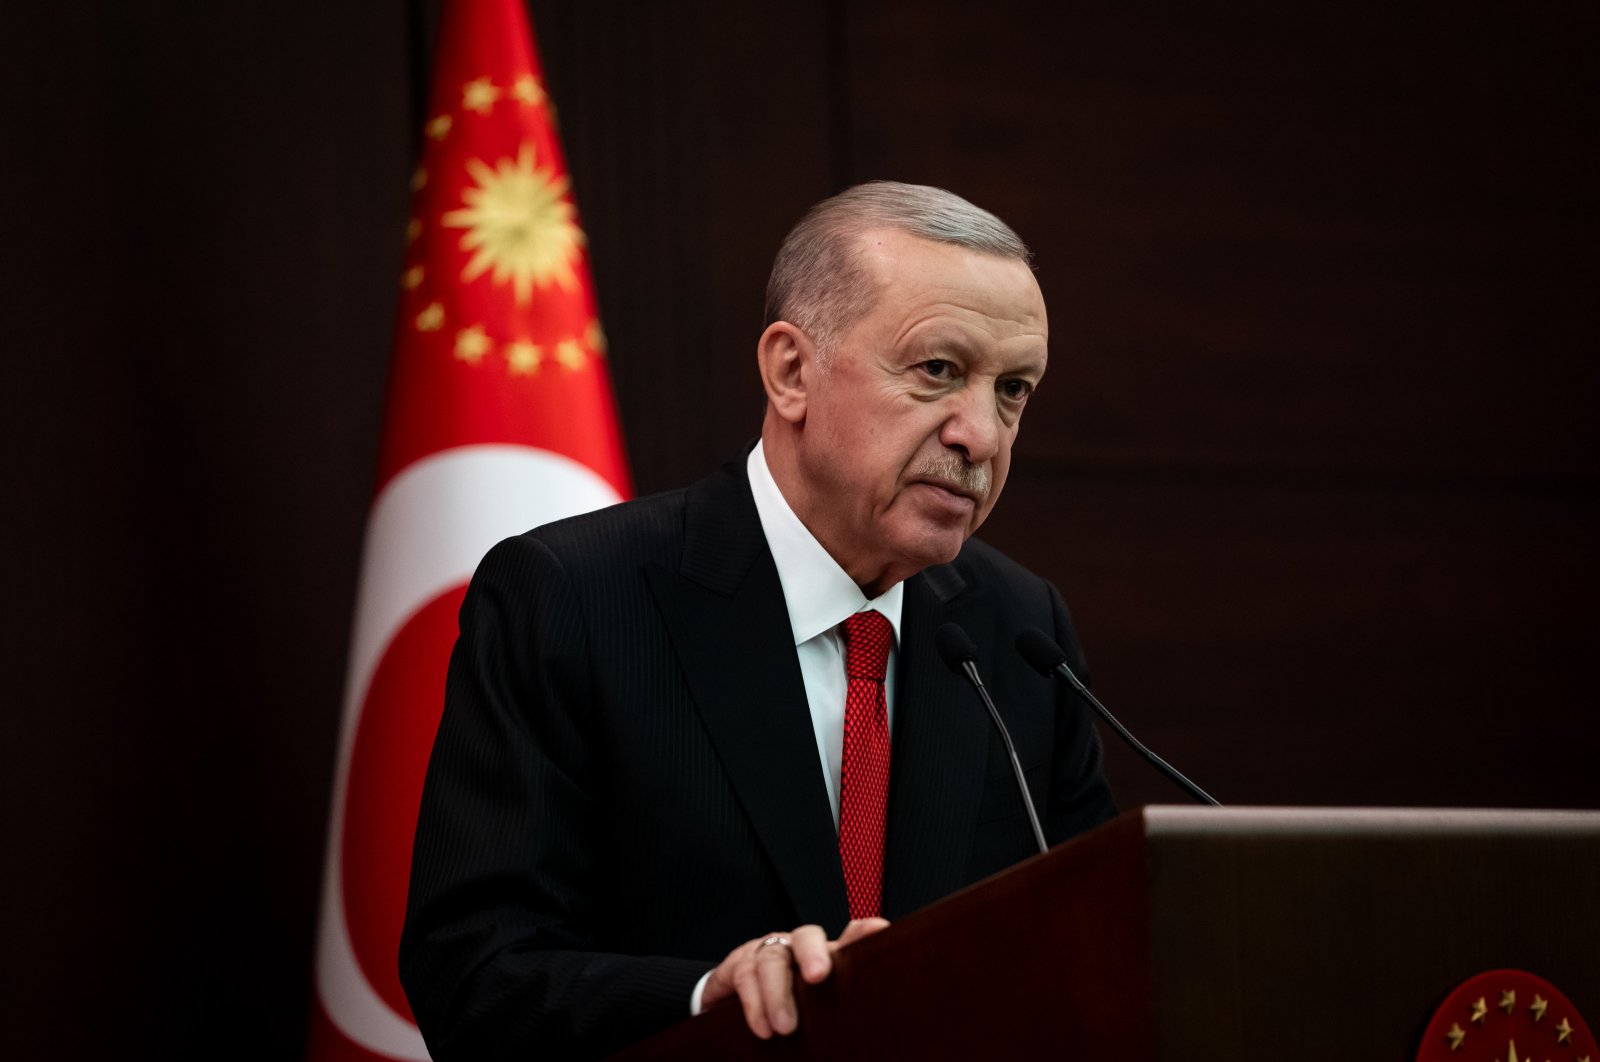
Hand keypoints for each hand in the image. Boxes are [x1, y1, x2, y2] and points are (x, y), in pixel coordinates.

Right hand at [700, 918, 889, 1037]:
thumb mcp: (821, 1004)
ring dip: (777, 994)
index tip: (877, 929)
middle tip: (818, 976)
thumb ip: (846, 995)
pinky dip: (753, 1004)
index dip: (860, 932)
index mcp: (825, 955)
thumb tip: (880, 1003)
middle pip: (806, 937)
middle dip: (812, 953)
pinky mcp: (737, 965)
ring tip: (784, 1028)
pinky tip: (762, 1027)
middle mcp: (796, 947)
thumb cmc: (792, 1006)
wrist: (738, 1003)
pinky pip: (744, 976)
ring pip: (772, 958)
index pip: (847, 936)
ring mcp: (765, 953)